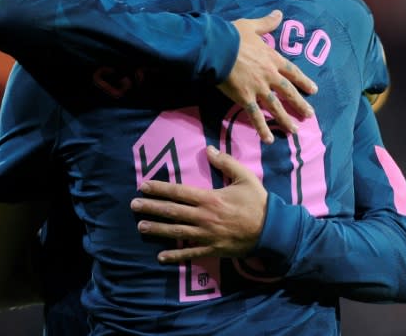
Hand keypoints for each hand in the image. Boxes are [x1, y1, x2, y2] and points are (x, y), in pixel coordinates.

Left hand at [130, 146, 267, 262]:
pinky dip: (175, 256)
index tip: (143, 186)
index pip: (179, 192)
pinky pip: (190, 253)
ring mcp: (206, 235)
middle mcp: (204, 217)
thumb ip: (226, 162)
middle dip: (151, 207)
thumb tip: (209, 149)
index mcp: (210, 198)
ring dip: (157, 229)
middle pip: (172, 211)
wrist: (272, 230)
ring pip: (176, 232)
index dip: (160, 189)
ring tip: (141, 226)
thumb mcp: (245, 177)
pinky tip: (160, 256)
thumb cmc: (257, 202)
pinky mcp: (212, 249)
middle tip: (133, 205)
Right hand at [220, 9, 316, 142]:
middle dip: (300, 104)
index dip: (303, 81)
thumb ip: (267, 23)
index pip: (292, 72)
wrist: (218, 48)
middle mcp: (269, 75)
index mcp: (272, 58)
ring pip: (276, 107)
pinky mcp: (245, 97)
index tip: (313, 90)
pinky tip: (269, 139)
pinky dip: (262, 128)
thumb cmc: (233, 36)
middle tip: (310, 115)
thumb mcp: (252, 26)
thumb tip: (279, 13)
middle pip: (288, 92)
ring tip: (294, 131)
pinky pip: (255, 116)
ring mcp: (258, 88)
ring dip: (285, 120)